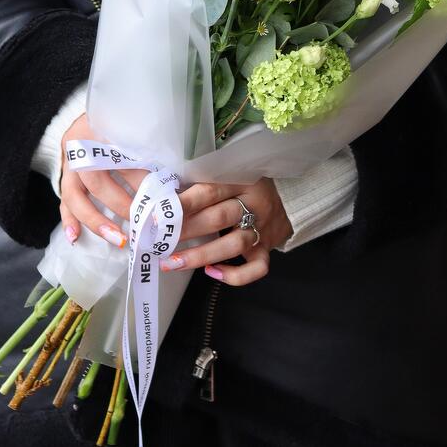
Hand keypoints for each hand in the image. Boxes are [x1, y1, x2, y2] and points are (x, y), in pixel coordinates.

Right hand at [58, 113, 147, 245]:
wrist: (89, 115)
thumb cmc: (120, 123)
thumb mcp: (134, 128)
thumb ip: (148, 150)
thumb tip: (168, 185)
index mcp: (101, 130)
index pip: (121, 158)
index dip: (141, 180)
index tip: (160, 198)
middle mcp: (81, 148)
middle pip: (98, 180)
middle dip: (122, 204)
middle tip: (143, 221)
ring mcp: (69, 164)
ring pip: (75, 195)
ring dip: (96, 220)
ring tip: (117, 239)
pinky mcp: (64, 176)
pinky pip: (63, 200)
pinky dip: (69, 220)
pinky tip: (75, 238)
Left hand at [160, 178, 292, 286]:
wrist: (292, 195)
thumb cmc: (248, 182)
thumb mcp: (230, 171)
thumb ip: (204, 179)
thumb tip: (159, 187)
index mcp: (240, 179)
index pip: (208, 190)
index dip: (182, 203)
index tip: (155, 214)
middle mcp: (254, 203)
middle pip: (218, 218)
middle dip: (185, 230)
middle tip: (156, 241)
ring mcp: (263, 228)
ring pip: (233, 244)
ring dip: (200, 255)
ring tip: (171, 263)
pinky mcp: (267, 248)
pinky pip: (256, 267)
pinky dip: (235, 275)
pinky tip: (211, 273)